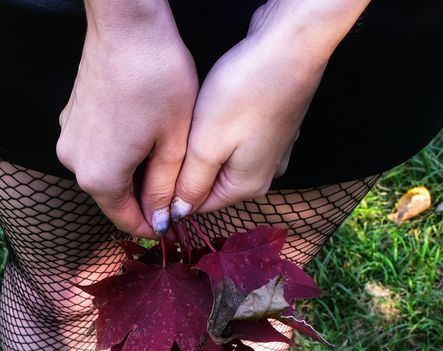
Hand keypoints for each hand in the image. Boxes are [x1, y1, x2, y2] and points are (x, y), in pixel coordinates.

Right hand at [57, 3, 197, 237]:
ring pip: (105, 171)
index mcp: (100, 178)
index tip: (174, 221)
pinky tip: (144, 132)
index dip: (153, 225)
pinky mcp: (71, 117)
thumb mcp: (173, 143)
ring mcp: (68, 138)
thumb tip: (160, 218)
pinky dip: (119, 150)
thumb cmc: (156, 79)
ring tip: (163, 154)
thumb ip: (164, 188)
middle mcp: (75, 163)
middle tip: (176, 185)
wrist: (126, 25)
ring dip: (132, 171)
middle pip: (113, 196)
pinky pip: (97, 148)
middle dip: (143, 197)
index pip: (127, 220)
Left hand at [170, 0, 368, 217]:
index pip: (196, 205)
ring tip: (191, 120)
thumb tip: (176, 213)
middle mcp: (264, 174)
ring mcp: (273, 149)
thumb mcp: (206, 146)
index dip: (170, 191)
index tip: (150, 165)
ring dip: (202, 145)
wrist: (292, 45)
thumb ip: (189, 185)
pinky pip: (238, 139)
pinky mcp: (273, 126)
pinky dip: (221, 129)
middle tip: (169, 136)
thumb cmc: (246, 91)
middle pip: (210, 183)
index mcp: (247, 186)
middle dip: (187, 166)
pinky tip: (215, 107)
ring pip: (222, 158)